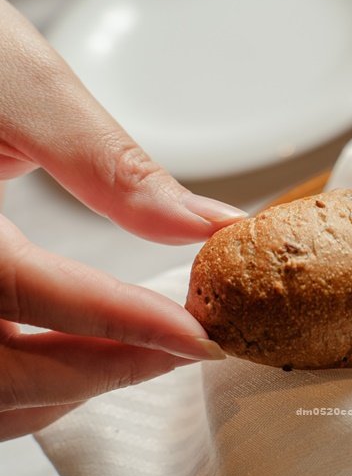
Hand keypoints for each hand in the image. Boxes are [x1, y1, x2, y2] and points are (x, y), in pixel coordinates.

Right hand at [0, 0, 244, 440]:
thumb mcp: (20, 88)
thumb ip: (111, 166)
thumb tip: (207, 225)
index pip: (35, 295)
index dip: (128, 325)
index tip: (200, 337)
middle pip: (8, 372)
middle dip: (111, 367)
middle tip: (187, 347)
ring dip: (71, 387)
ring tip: (147, 351)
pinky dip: (31, 384)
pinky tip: (82, 352)